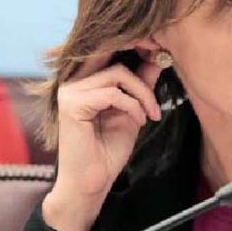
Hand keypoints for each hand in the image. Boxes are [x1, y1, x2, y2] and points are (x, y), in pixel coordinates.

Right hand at [42, 49, 162, 230]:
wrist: (91, 183)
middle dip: (142, 69)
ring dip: (142, 94)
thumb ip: (140, 84)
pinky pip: (112, 93)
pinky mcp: (72, 104)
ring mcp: (70, 91)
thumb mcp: (132, 111)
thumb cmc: (107, 152)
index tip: (162, 55)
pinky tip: (139, 121)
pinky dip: (132, 106)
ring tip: (151, 114)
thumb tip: (158, 57)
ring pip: (117, 74)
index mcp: (83, 81)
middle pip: (114, 57)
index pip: (110, 51)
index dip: (136, 47)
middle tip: (161, 80)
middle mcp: (72, 81)